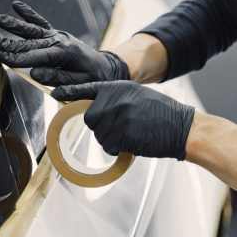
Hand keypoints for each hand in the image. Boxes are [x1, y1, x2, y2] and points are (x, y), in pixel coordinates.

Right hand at [0, 1, 128, 85]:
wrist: (106, 66)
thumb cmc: (93, 77)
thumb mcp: (80, 83)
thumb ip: (58, 78)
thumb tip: (35, 73)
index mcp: (65, 53)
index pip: (37, 56)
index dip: (19, 58)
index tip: (2, 58)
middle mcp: (59, 40)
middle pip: (30, 43)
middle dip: (10, 43)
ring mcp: (57, 35)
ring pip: (32, 30)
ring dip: (14, 25)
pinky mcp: (57, 34)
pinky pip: (41, 23)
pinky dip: (29, 14)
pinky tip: (16, 5)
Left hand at [52, 81, 194, 159]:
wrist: (182, 126)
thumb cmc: (159, 111)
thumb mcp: (134, 95)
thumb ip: (113, 98)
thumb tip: (94, 108)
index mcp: (116, 88)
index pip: (86, 89)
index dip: (69, 92)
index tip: (55, 93)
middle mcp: (113, 100)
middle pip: (89, 118)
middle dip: (100, 125)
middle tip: (119, 126)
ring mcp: (117, 117)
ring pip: (99, 134)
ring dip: (110, 138)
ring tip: (131, 132)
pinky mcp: (121, 134)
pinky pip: (108, 146)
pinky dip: (117, 148)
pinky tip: (133, 140)